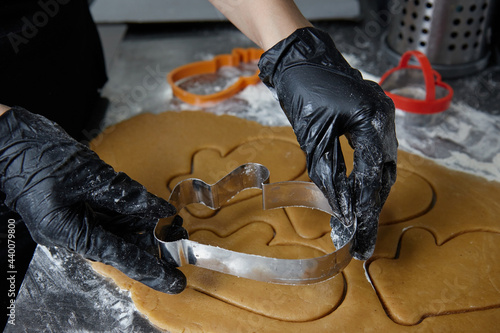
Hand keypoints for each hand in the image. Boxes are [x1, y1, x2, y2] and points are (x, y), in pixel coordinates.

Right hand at [0, 107, 185, 292]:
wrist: (13, 139)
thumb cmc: (40, 156)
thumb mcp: (89, 176)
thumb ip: (126, 195)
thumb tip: (159, 210)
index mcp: (68, 231)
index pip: (119, 256)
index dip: (150, 268)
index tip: (174, 280)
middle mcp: (73, 231)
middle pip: (120, 245)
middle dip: (152, 245)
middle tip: (180, 241)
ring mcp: (75, 219)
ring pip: (118, 230)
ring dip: (145, 227)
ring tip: (173, 224)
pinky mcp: (79, 207)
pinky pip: (111, 215)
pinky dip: (132, 213)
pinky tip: (152, 209)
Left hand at [258, 27, 397, 259]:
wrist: (299, 58)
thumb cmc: (303, 90)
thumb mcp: (313, 135)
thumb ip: (329, 171)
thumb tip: (340, 206)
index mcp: (373, 120)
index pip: (372, 175)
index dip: (365, 207)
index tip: (359, 234)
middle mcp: (384, 118)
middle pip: (384, 173)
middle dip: (372, 205)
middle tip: (363, 238)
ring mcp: (381, 115)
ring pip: (382, 164)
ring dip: (371, 192)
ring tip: (361, 222)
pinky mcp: (371, 116)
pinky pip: (375, 151)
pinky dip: (367, 173)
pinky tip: (358, 192)